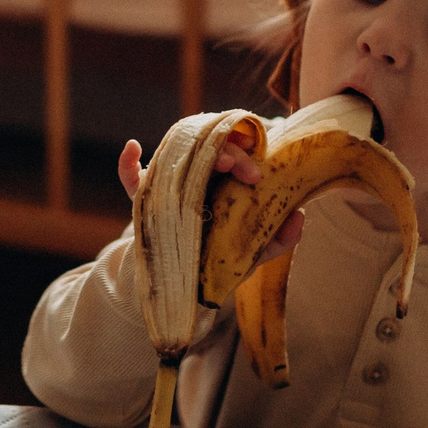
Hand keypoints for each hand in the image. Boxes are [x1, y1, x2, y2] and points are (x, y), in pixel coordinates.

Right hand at [117, 138, 306, 259]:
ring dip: (192, 146)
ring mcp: (170, 184)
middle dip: (230, 151)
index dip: (245, 146)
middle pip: (209, 144)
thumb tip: (300, 215)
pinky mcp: (146, 200)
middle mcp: (197, 175)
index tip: (258, 167)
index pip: (233, 148)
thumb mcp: (255, 252)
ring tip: (214, 160)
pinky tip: (133, 146)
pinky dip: (127, 162)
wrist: (184, 283)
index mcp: (222, 179)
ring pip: (176, 151)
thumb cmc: (221, 258)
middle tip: (251, 174)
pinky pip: (130, 176)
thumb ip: (281, 238)